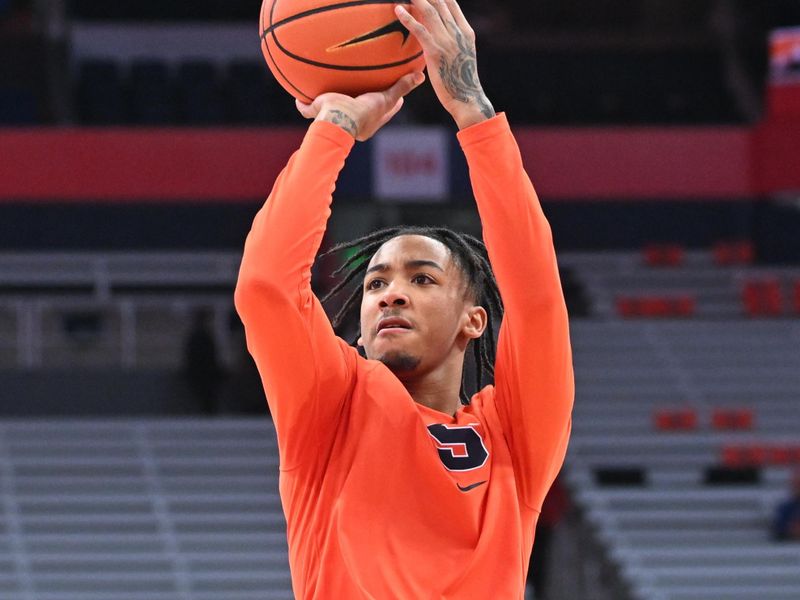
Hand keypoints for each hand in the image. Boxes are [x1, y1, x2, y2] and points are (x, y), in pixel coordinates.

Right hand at [295, 71, 424, 140]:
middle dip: (360, 106)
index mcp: (367, 125)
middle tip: (368, 94)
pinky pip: (307, 109)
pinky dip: (302, 105)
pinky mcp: (317, 114)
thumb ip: (401, 88)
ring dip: (329, 106)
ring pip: (331, 113)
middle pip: (356, 114)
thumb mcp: (385, 99)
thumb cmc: (362, 113)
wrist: (338, 119)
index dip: (390, 106)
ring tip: (330, 95)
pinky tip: (298, 98)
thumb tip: (420, 76)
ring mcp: (332, 120)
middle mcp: (350, 125)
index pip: (383, 114)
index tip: (397, 98)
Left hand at [395, 0, 494, 128]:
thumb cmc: (460, 82)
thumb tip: (440, 39)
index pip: (451, 4)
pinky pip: (420, 30)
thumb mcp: (461, 57)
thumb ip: (453, 44)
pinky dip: (408, 18)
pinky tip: (397, 10)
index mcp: (466, 32)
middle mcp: (458, 32)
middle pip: (441, 2)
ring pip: (430, 11)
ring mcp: (448, 41)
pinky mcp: (436, 51)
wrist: (466, 99)